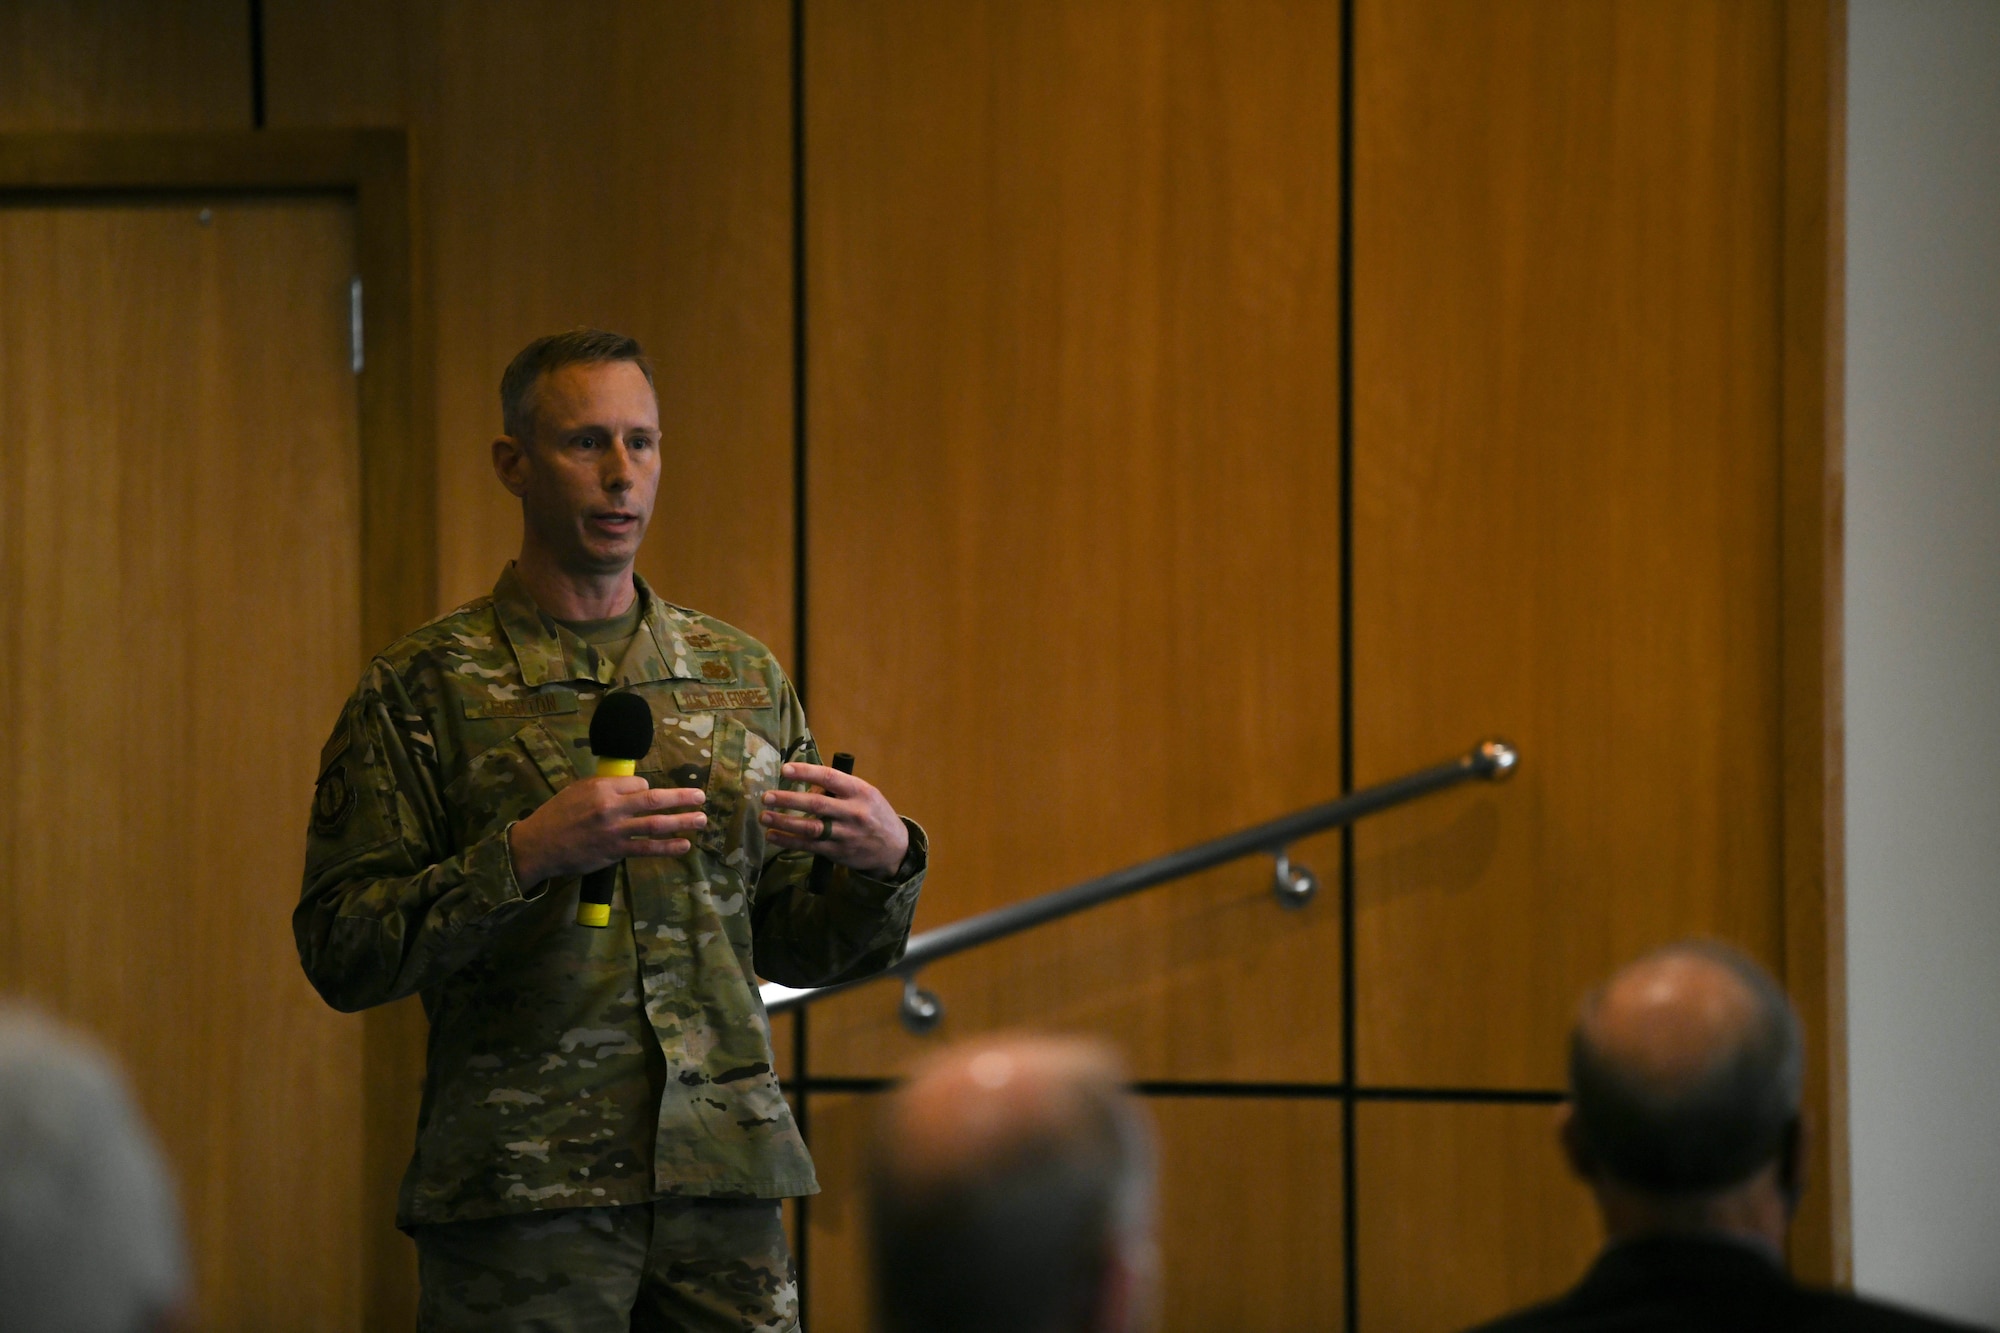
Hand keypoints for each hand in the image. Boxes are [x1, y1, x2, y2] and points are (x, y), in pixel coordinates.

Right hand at [507, 778, 706, 887]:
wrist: (539, 844)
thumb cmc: (558, 814)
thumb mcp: (579, 790)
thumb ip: (607, 787)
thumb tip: (637, 788)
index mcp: (602, 787)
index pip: (639, 785)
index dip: (650, 790)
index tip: (654, 796)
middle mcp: (612, 807)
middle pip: (654, 800)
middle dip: (681, 798)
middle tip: (701, 797)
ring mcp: (615, 830)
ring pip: (656, 824)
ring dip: (682, 822)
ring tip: (701, 820)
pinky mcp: (615, 851)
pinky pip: (647, 849)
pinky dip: (667, 847)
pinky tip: (684, 846)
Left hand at [760, 762, 910, 878]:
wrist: (894, 848)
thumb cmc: (874, 814)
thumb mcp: (865, 794)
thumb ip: (838, 789)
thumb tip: (804, 789)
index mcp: (860, 791)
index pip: (829, 777)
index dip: (806, 772)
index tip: (784, 770)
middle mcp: (853, 812)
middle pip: (816, 804)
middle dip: (788, 800)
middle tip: (766, 796)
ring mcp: (846, 834)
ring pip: (810, 828)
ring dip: (784, 822)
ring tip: (764, 817)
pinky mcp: (838, 852)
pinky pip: (810, 846)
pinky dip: (789, 841)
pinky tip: (773, 835)